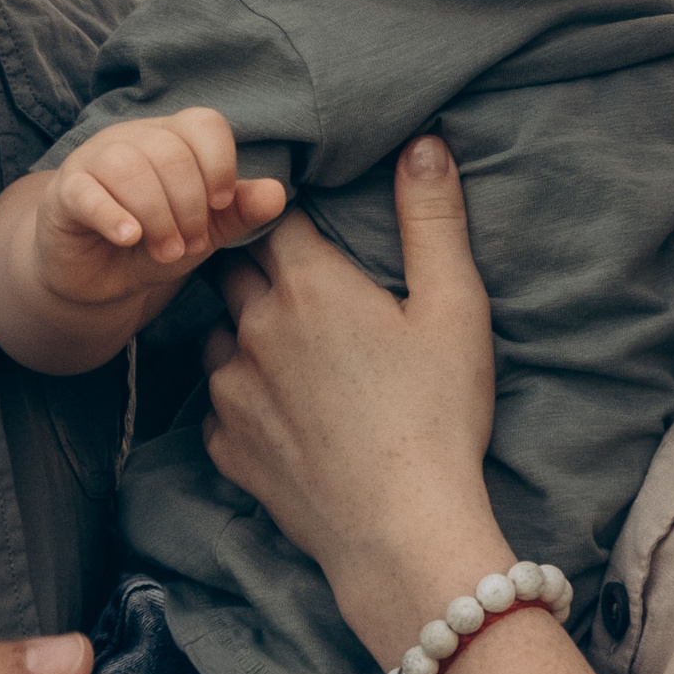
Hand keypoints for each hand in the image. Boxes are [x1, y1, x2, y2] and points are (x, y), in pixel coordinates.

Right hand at [41, 110, 288, 300]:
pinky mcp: (64, 193)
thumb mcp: (203, 229)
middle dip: (190, 205)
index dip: (220, 163)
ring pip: (127, 165)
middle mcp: (131, 139)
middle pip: (170, 150)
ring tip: (166, 251)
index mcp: (171, 138)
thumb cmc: (152, 240)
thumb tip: (277, 193)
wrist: (95, 275)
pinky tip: (130, 238)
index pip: (203, 123)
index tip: (220, 205)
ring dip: (157, 214)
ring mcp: (93, 161)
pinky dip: (112, 214)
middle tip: (190, 245)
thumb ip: (238, 212)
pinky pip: (86, 191)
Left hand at [204, 135, 500, 640]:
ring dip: (245, 336)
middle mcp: (255, 328)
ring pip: (218, 339)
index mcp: (310, 284)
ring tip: (292, 355)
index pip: (274, 220)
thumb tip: (422, 142)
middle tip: (303, 287)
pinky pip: (219, 407)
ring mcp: (232, 391)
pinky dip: (243, 402)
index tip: (304, 222)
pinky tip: (283, 415)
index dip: (287, 215)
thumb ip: (433, 219)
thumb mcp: (455, 307)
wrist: (402, 531)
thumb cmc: (438, 415)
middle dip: (259, 269)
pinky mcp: (228, 447)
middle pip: (235, 272)